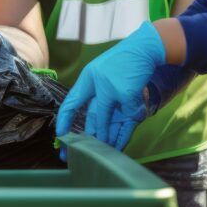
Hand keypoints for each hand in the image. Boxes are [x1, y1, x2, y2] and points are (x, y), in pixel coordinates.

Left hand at [55, 21, 166, 158]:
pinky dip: (125, 132)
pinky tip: (118, 147)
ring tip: (100, 156)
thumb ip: (101, 96)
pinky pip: (129, 118)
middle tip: (79, 153)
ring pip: (108, 123)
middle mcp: (98, 84)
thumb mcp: (104, 73)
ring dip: (105, 141)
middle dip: (87, 138)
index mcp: (89, 77)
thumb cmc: (125, 62)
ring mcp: (113, 90)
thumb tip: (97, 124)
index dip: (65, 119)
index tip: (60, 135)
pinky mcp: (128, 96)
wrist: (146, 50)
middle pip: (92, 117)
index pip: (72, 101)